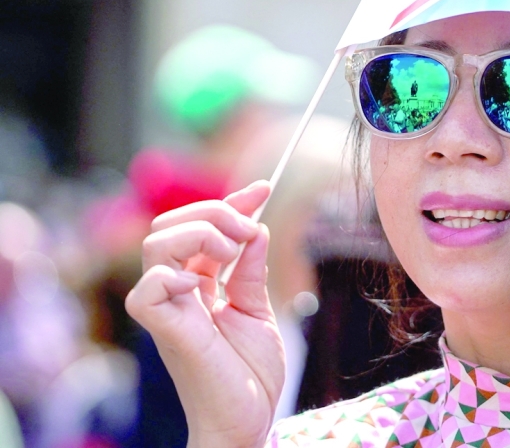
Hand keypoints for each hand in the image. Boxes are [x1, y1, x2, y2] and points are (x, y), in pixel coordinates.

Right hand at [125, 181, 284, 447]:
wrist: (247, 420)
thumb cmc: (249, 375)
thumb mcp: (258, 310)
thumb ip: (251, 270)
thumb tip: (257, 226)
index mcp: (198, 284)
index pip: (202, 227)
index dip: (231, 202)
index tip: (264, 186)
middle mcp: (178, 292)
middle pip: (169, 225)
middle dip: (214, 212)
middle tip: (249, 231)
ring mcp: (169, 309)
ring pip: (155, 244)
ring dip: (198, 233)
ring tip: (229, 253)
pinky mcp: (166, 331)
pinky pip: (147, 291)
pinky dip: (174, 275)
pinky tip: (202, 285)